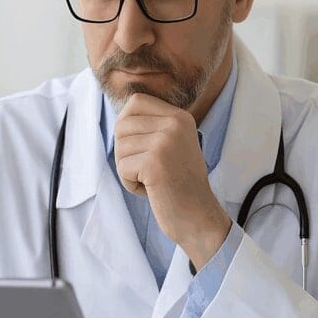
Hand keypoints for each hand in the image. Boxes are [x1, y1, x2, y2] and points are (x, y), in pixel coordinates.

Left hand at [114, 92, 231, 266]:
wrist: (198, 216)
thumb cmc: (178, 184)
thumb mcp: (170, 145)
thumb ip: (151, 127)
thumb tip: (120, 115)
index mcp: (180, 116)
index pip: (135, 102)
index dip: (127, 125)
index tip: (141, 148)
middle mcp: (175, 123)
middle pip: (122, 125)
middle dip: (125, 152)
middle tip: (147, 169)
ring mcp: (165, 142)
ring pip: (120, 148)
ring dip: (128, 170)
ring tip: (153, 180)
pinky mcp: (154, 162)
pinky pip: (122, 168)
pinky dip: (131, 184)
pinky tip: (152, 190)